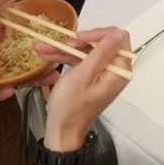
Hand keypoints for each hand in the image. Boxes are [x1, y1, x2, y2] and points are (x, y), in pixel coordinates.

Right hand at [36, 28, 130, 151]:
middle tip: (59, 44)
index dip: (99, 34)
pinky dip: (64, 57)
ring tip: (44, 48)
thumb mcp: (84, 76)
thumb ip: (101, 53)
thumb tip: (118, 33)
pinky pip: (80, 60)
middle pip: (100, 44)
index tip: (80, 38)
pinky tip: (48, 55)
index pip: (118, 39)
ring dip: (65, 49)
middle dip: (76, 42)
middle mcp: (114, 70)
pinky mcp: (90, 76)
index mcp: (119, 71)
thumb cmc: (71, 109)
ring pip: (86, 51)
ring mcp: (101, 73)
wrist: (61, 131)